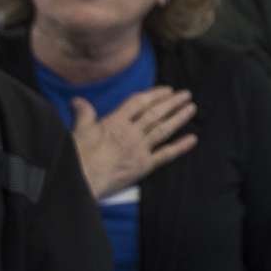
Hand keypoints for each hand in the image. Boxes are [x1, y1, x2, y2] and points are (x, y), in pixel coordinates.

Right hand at [69, 86, 197, 200]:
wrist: (80, 181)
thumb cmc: (77, 157)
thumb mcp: (78, 131)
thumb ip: (84, 114)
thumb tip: (77, 100)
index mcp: (115, 122)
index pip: (139, 103)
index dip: (155, 94)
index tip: (167, 90)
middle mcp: (131, 133)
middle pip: (155, 114)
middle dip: (172, 103)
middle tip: (186, 94)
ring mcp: (139, 149)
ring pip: (163, 129)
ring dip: (179, 118)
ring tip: (192, 108)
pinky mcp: (143, 166)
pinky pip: (166, 154)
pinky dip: (180, 146)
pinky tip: (193, 139)